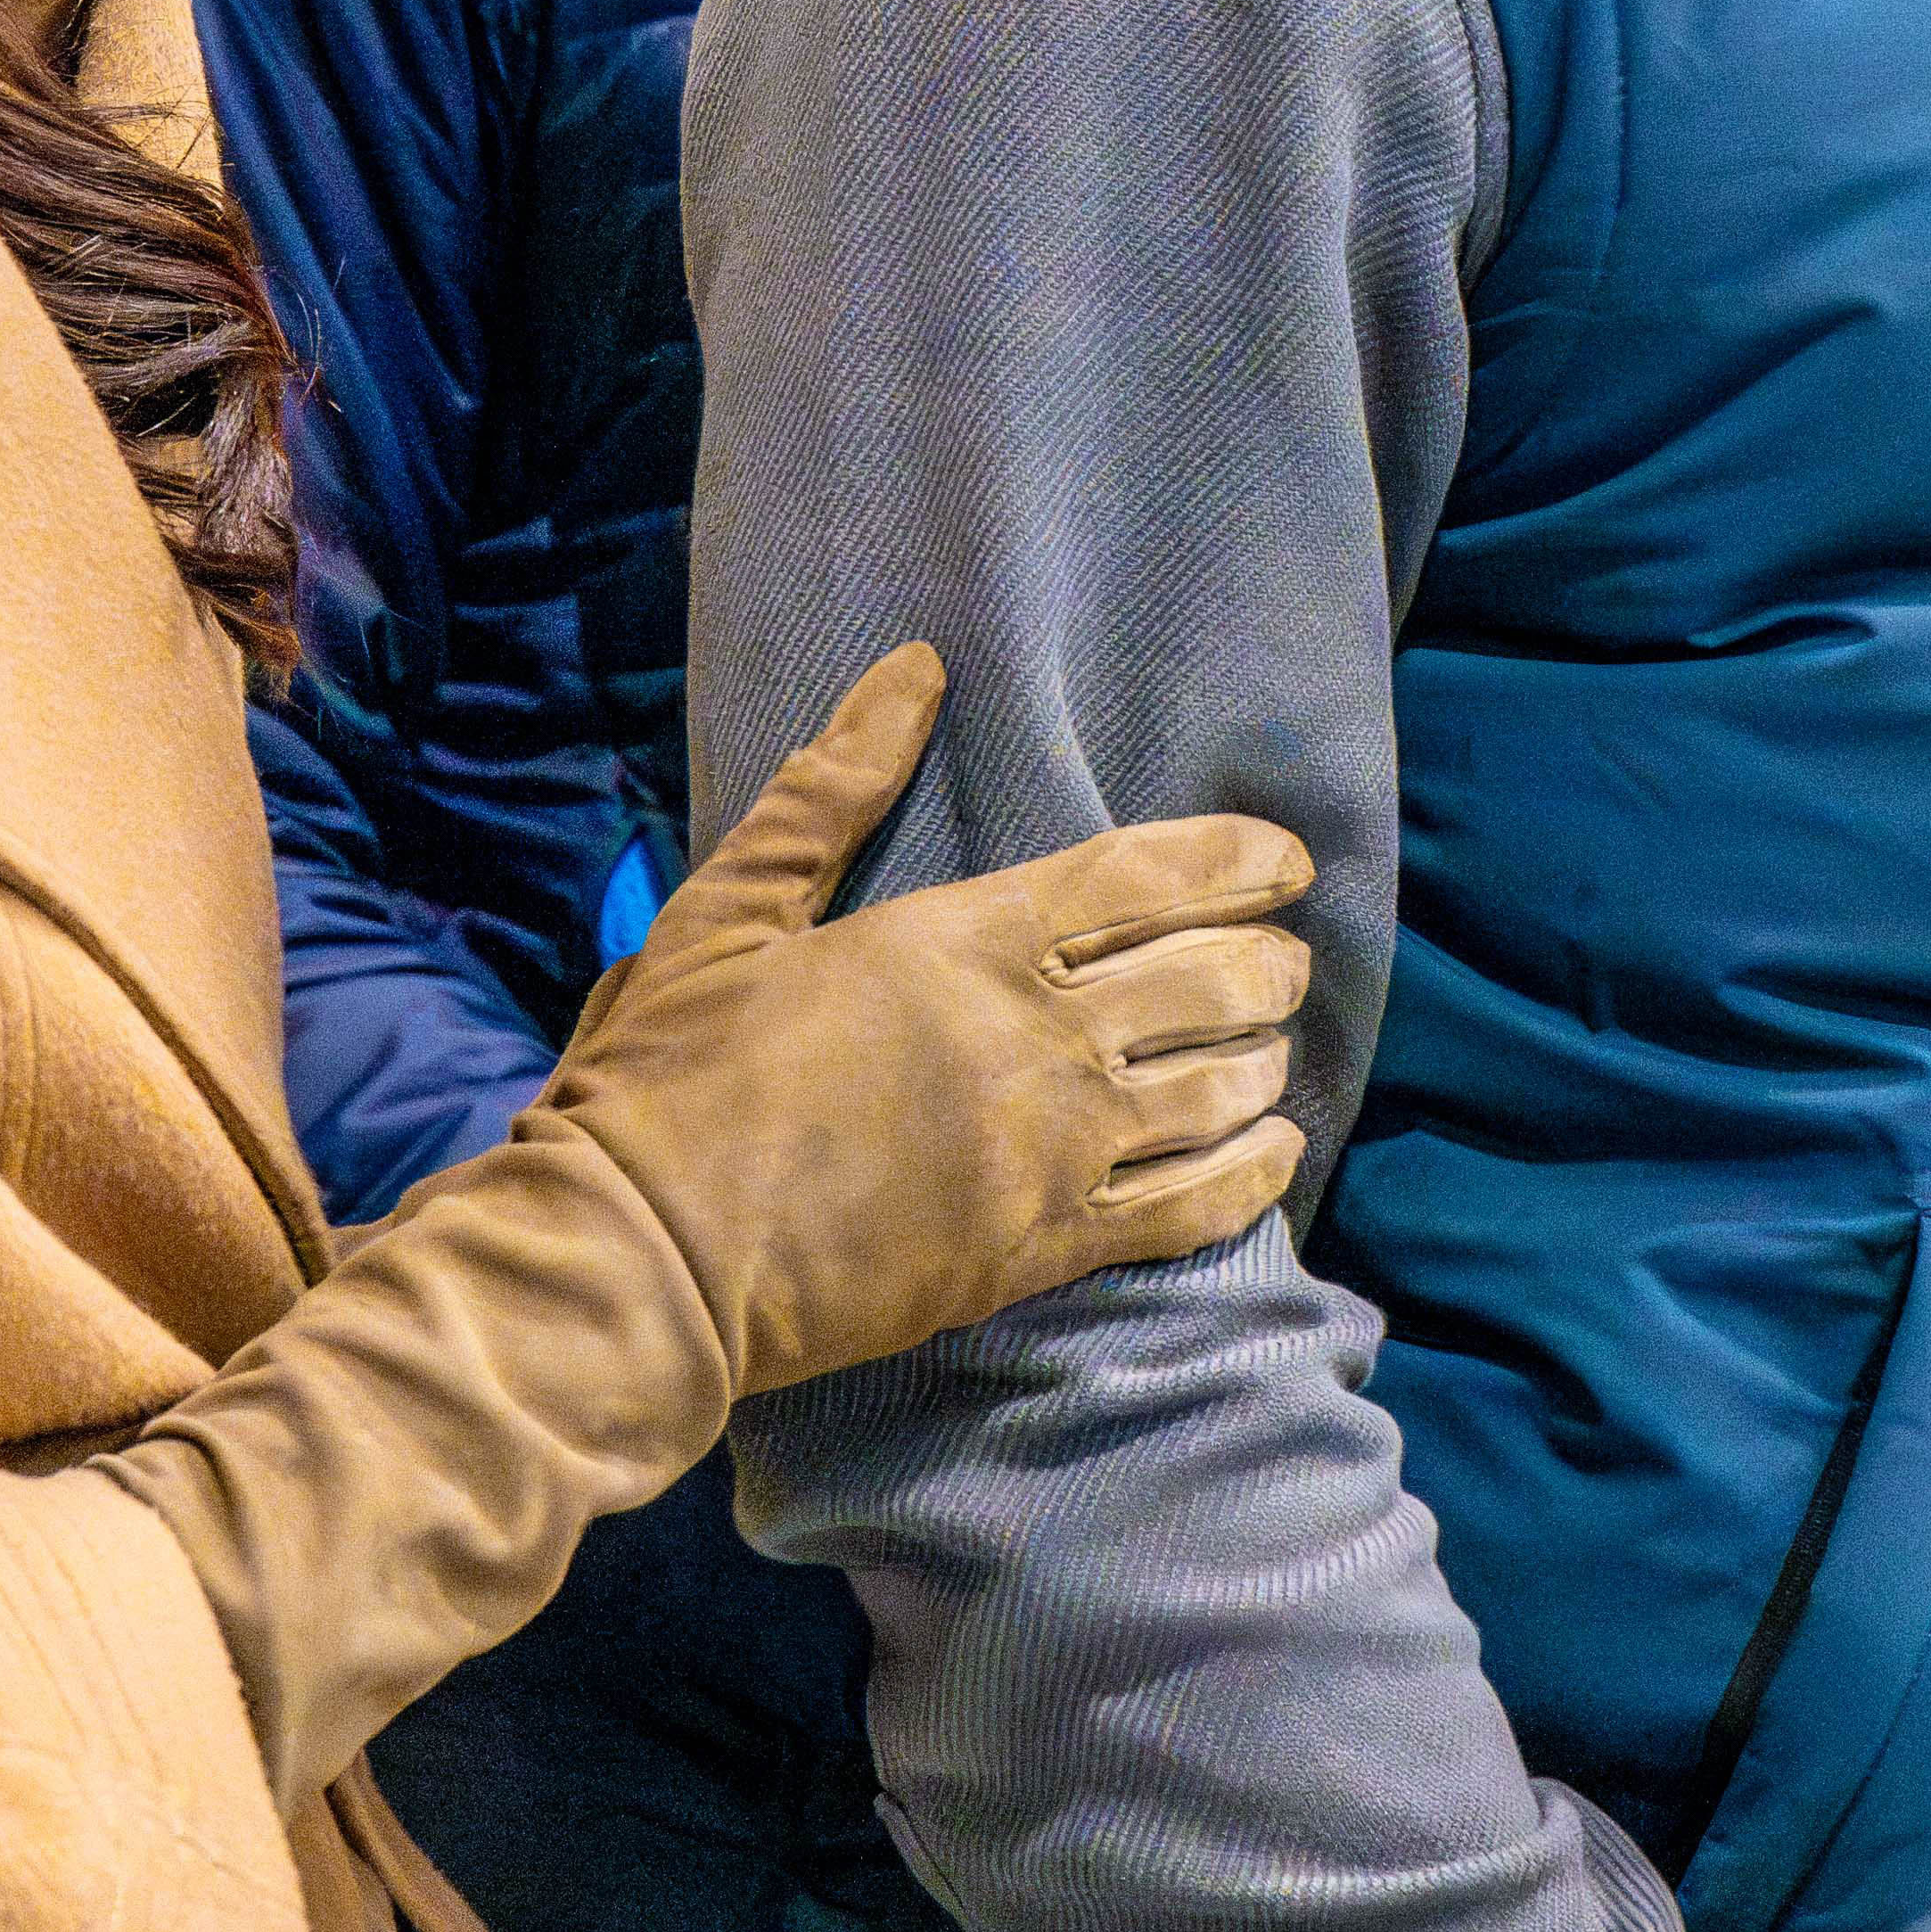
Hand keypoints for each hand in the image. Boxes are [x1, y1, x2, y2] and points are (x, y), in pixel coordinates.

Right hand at [528, 643, 1312, 1395]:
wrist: (644, 1262)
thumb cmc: (669, 1077)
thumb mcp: (732, 908)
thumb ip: (833, 787)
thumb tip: (917, 668)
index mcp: (961, 941)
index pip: (1144, 878)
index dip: (1234, 861)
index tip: (1286, 860)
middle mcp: (1032, 1041)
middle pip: (1207, 982)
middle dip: (1267, 962)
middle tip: (1284, 955)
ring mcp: (1048, 1155)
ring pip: (1216, 1093)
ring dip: (1264, 1058)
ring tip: (1276, 1042)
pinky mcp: (1039, 1255)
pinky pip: (1187, 1212)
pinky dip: (1250, 1177)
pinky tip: (1275, 1154)